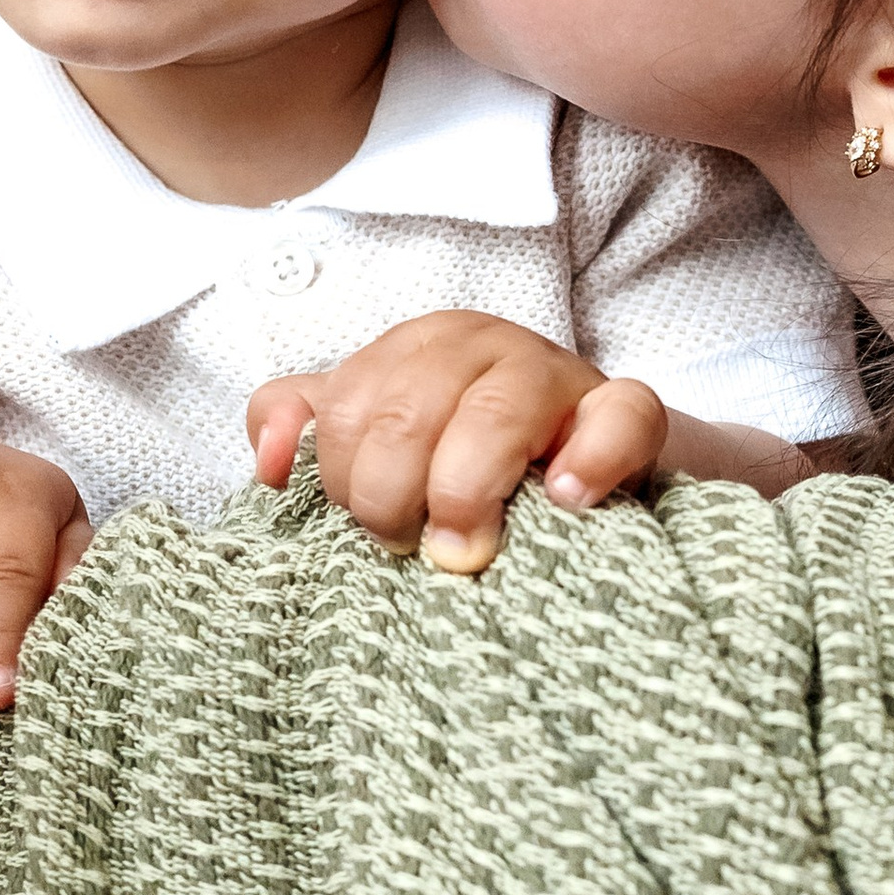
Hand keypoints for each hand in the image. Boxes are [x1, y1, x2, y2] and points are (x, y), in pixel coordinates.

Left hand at [248, 314, 666, 576]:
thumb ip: (301, 426)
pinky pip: (621, 415)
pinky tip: (561, 499)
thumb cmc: (460, 456)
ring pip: (495, 417)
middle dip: (393, 499)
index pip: (348, 409)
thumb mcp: (372, 433)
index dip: (342, 482)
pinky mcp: (625, 409)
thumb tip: (268, 462)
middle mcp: (482, 344)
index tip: (365, 524)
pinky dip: (588, 460)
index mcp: (416, 345)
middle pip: (409, 416)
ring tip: (464, 550)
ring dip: (466, 493)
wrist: (581, 466)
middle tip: (408, 547)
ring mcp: (557, 373)